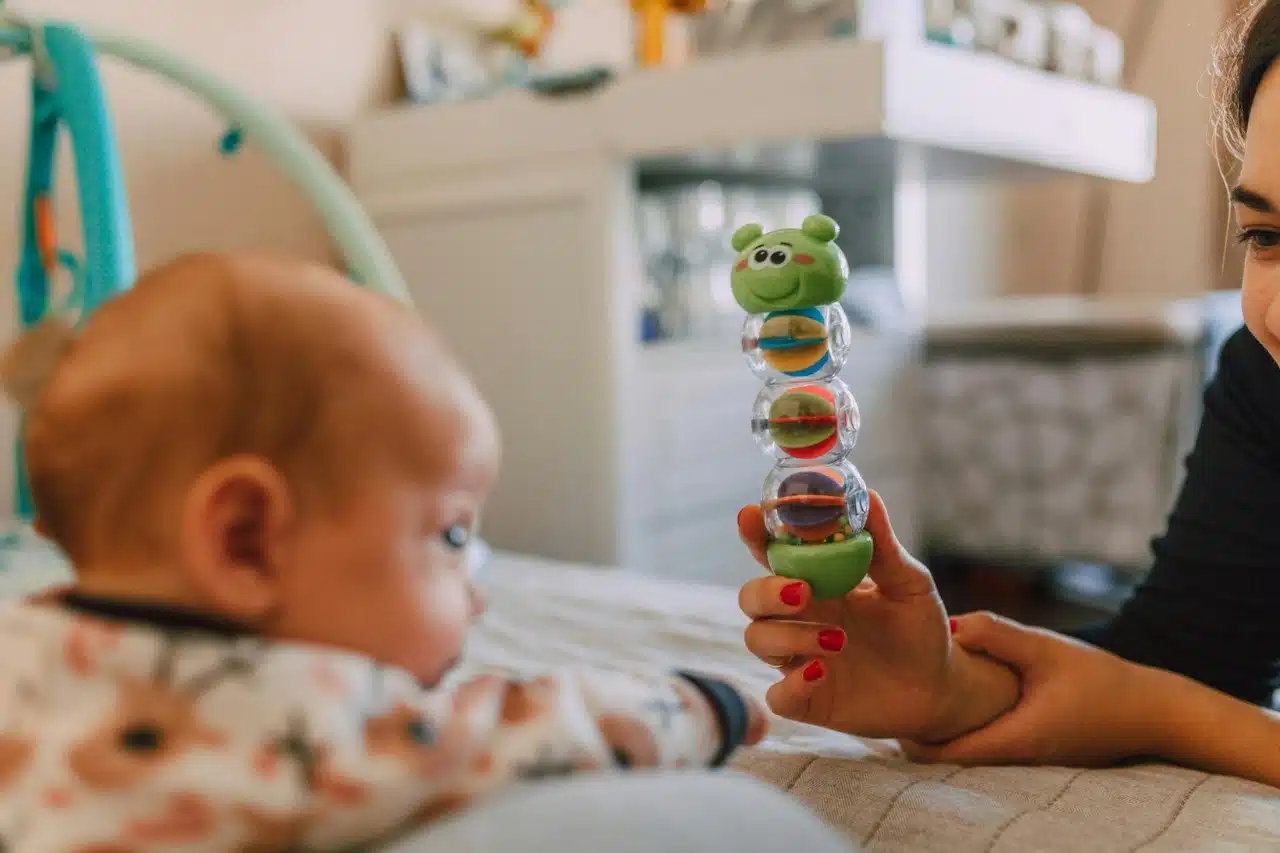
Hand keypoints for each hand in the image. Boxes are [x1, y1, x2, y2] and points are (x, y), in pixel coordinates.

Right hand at [737, 491, 1018, 742]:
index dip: (755, 534)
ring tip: (838, 640)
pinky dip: (792, 684)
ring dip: (789, 635)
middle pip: (751, 597)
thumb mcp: (908, 582)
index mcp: (816, 581)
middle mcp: (799, 617)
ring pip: (758, 640)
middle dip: (766, 591)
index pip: (772, 553)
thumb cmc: (919, 627)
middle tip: (803, 591)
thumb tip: (870, 497)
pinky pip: (778, 695)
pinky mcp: (808, 698)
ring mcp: (798, 657)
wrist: (940, 686)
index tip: (750, 515)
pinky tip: (821, 673)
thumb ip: (883, 545)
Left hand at [903, 612, 1157, 765]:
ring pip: (968, 749)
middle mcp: (1014, 757)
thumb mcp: (1047, 649)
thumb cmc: (1102, 681)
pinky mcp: (1033, 748)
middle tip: (888, 697)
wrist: (1153, 711)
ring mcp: (1024, 757)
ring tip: (911, 691)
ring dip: (941, 726)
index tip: (885, 711)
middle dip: (918, 731)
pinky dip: (965, 723)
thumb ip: (997, 634)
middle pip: (949, 755)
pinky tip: (953, 695)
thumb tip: (950, 623)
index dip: (910, 737)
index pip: (945, 754)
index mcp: (1013, 739)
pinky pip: (988, 742)